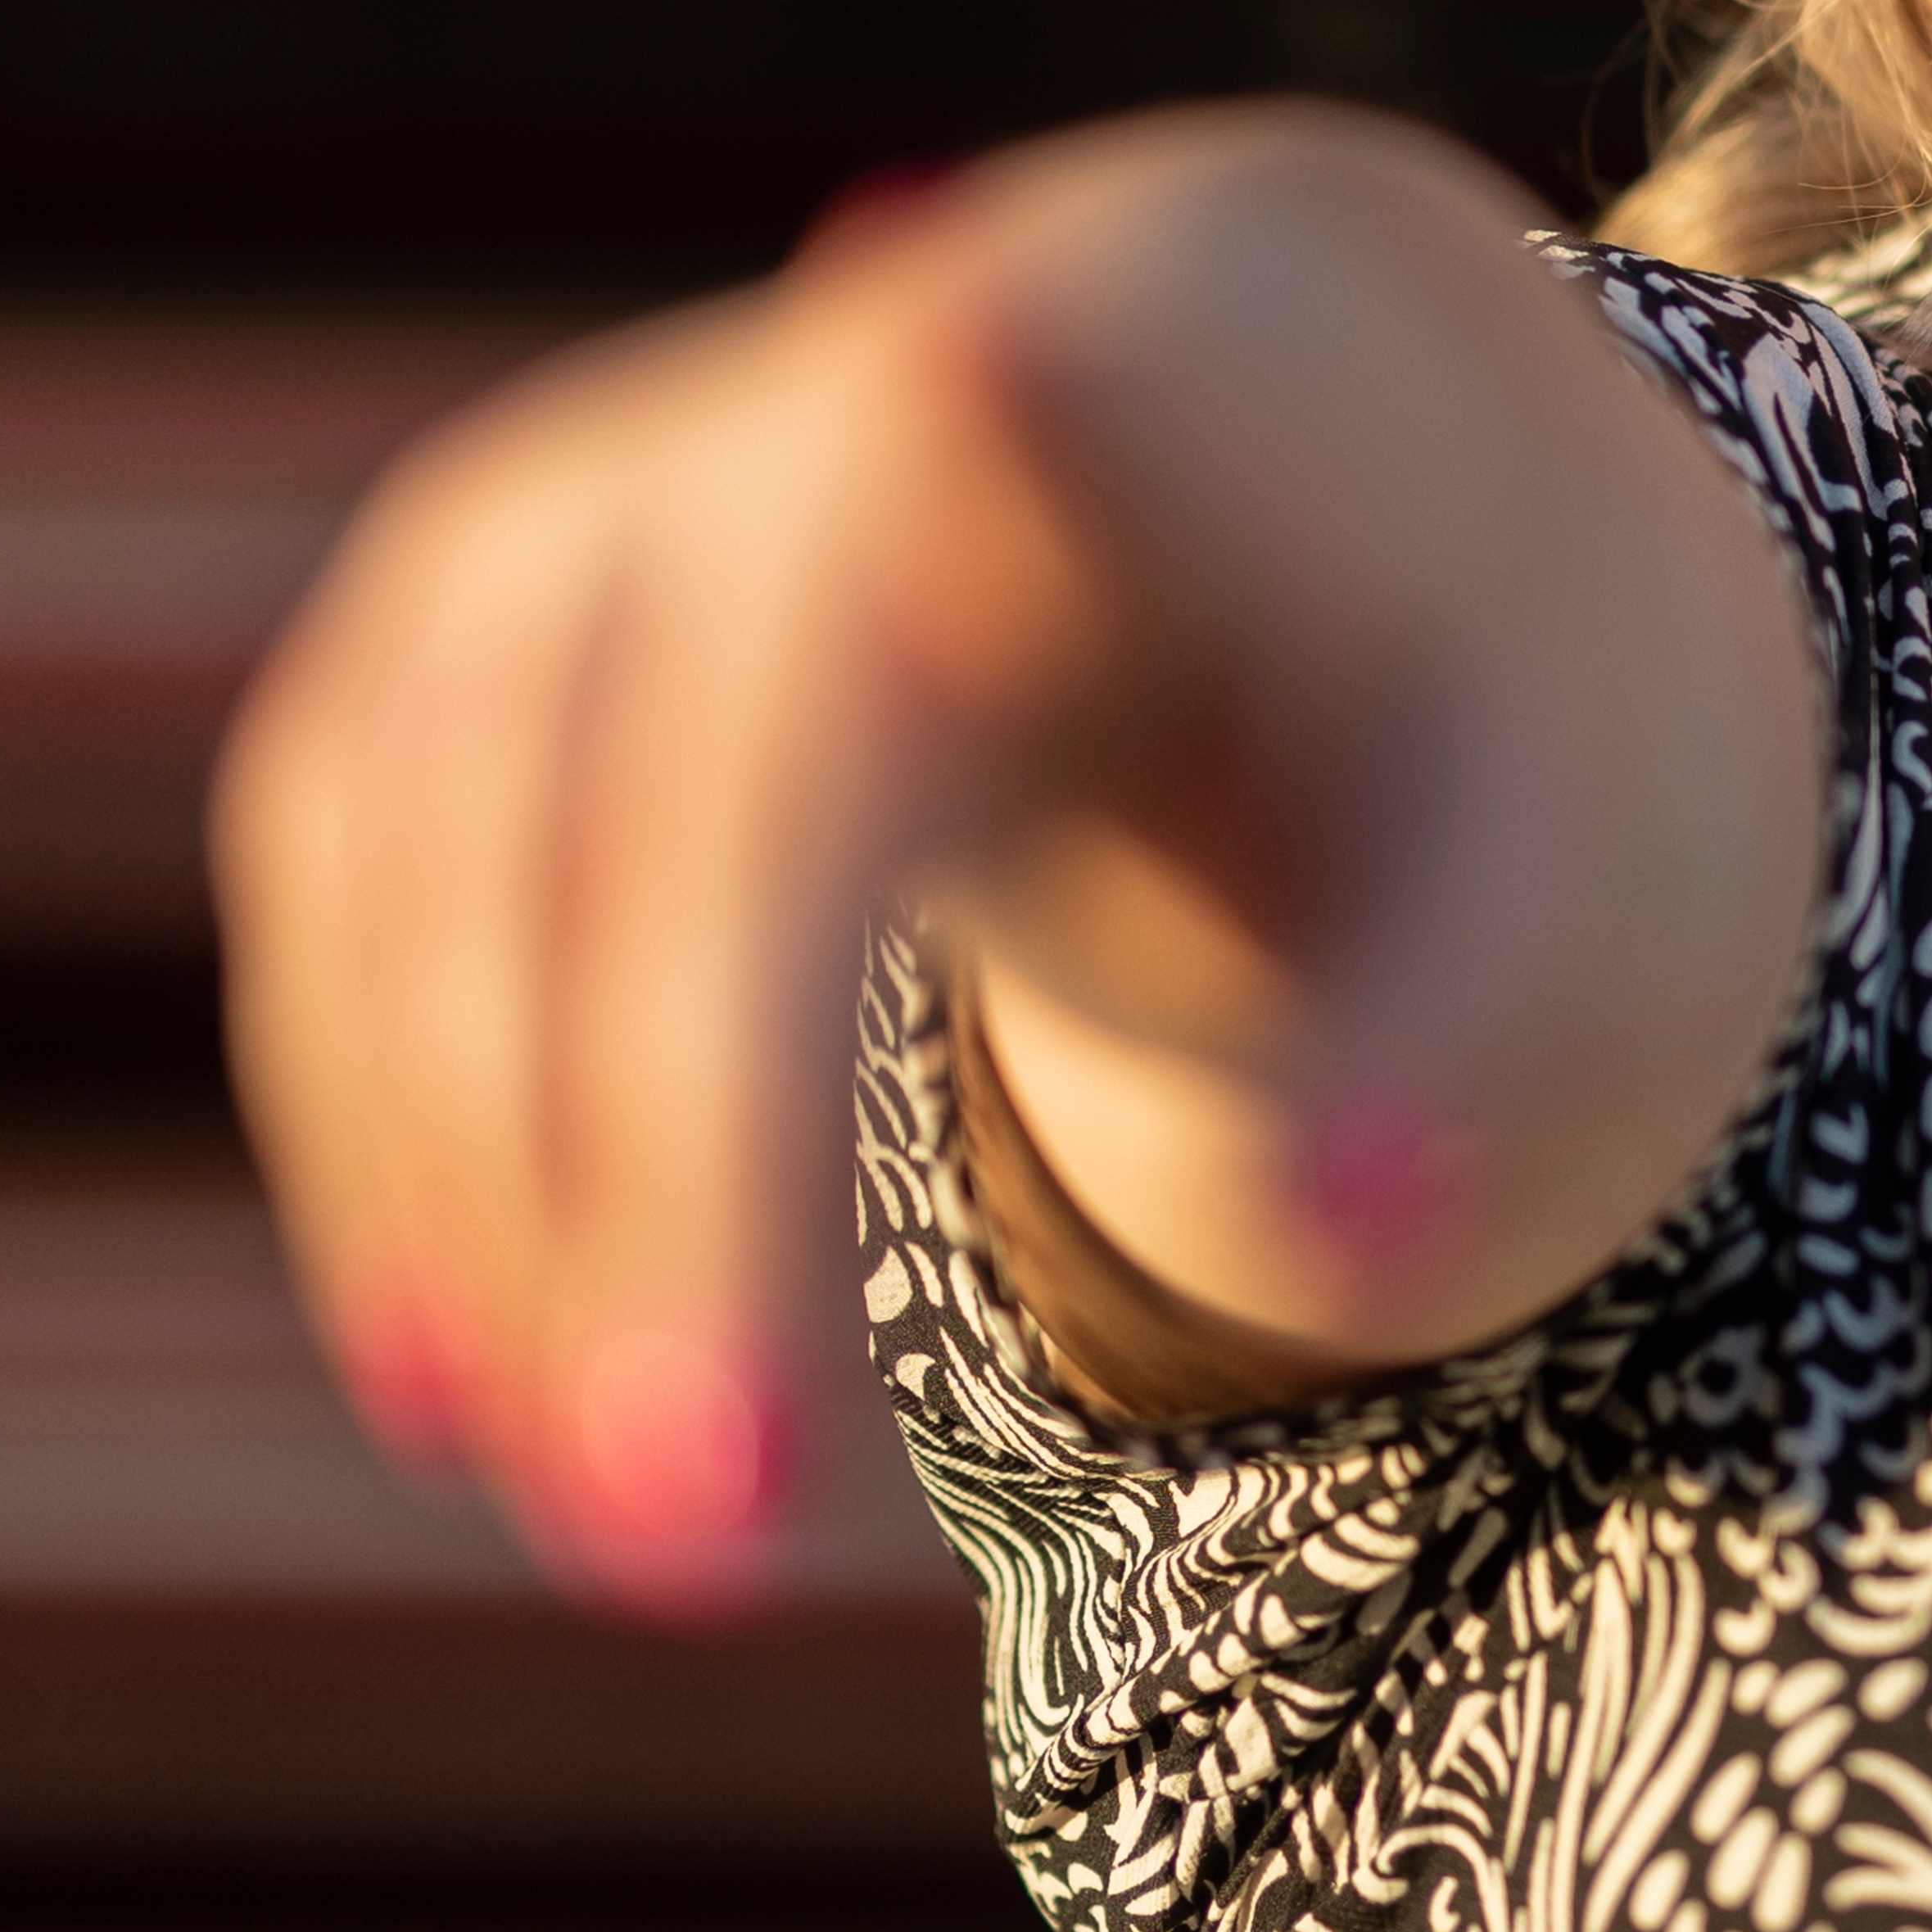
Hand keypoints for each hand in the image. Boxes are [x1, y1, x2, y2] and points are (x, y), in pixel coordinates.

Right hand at [211, 107, 1826, 1613]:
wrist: (1337, 428)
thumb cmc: (1481, 675)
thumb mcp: (1567, 823)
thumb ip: (1457, 1013)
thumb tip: (1351, 1235)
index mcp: (1111, 394)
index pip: (883, 686)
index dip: (788, 882)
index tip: (765, 1009)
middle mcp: (807, 386)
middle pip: (643, 790)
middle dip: (638, 1170)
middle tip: (694, 1545)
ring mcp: (613, 469)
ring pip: (433, 819)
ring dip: (472, 1180)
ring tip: (611, 1518)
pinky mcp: (491, 578)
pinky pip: (365, 831)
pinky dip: (393, 1096)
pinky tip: (469, 1361)